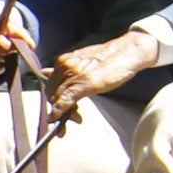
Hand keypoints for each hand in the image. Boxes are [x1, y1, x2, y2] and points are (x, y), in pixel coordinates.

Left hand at [40, 28, 167, 130]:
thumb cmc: (108, 58)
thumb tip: (46, 72)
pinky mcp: (82, 84)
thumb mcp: (82, 61)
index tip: (60, 108)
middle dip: (57, 108)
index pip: (50, 84)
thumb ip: (65, 69)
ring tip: (75, 120)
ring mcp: (72, 75)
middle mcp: (64, 66)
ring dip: (62, 114)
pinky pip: (64, 101)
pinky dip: (58, 112)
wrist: (126, 52)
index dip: (54, 98)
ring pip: (57, 99)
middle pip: (52, 93)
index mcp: (63, 61)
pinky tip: (57, 120)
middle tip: (69, 118)